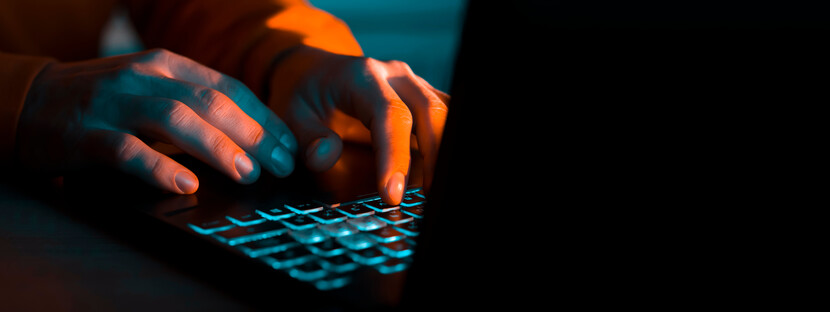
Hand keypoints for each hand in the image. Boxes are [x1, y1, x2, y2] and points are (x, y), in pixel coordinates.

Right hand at [17, 49, 297, 193]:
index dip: (264, 117)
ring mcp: (116, 104)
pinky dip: (160, 168)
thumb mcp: (151, 88)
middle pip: (210, 102)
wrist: (28, 101)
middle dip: (252, 134)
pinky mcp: (88, 133)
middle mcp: (144, 77)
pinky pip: (128, 150)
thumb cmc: (103, 101)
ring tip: (246, 173)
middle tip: (279, 165)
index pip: (228, 88)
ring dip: (217, 147)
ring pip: (176, 119)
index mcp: (166, 65)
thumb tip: (250, 136)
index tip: (289, 146)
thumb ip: (193, 101)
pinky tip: (186, 185)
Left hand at [268, 46, 448, 204]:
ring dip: (444, 153)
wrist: (315, 70)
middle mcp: (395, 75)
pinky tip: (436, 175)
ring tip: (433, 192)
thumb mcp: (290, 114)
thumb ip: (306, 137)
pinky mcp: (424, 97)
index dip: (395, 156)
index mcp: (362, 76)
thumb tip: (326, 156)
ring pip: (446, 114)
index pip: (390, 115)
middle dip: (435, 158)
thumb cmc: (304, 95)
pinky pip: (446, 118)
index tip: (391, 195)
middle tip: (424, 201)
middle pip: (431, 112)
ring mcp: (414, 83)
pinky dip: (445, 146)